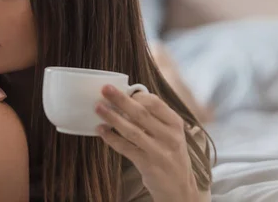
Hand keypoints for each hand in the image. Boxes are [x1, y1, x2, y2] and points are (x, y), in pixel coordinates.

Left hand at [95, 86, 199, 201]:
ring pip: (132, 130)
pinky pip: (126, 148)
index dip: (136, 95)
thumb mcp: (170, 133)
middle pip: (141, 114)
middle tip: (105, 89)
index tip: (120, 90)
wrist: (179, 187)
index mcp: (175, 123)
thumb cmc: (170, 154)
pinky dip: (112, 138)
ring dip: (113, 118)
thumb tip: (126, 99)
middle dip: (120, 100)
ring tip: (98, 108)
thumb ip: (154, 118)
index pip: (155, 103)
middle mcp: (170, 136)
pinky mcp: (149, 165)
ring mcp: (160, 152)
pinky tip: (101, 130)